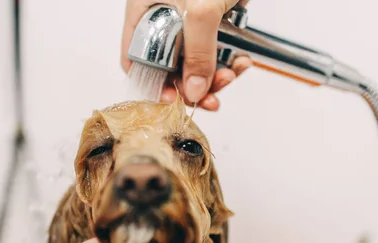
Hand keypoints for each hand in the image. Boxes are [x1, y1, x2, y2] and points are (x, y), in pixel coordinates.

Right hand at [121, 0, 251, 110]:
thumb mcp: (201, 9)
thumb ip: (197, 52)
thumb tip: (193, 91)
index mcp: (145, 11)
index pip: (136, 58)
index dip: (152, 83)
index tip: (173, 99)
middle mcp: (165, 17)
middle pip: (171, 66)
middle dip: (192, 85)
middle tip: (209, 98)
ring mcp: (191, 20)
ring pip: (198, 61)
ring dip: (216, 76)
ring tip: (231, 76)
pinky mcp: (215, 20)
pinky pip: (218, 50)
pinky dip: (231, 61)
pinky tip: (241, 62)